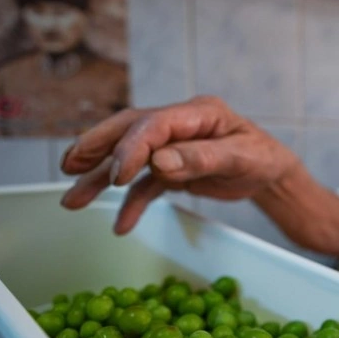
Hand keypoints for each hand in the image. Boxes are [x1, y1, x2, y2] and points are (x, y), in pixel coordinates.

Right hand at [60, 96, 299, 234]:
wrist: (270, 172)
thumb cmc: (262, 158)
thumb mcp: (240, 157)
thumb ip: (201, 159)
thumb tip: (159, 162)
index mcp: (198, 113)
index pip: (155, 124)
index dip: (132, 147)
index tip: (117, 174)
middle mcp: (180, 125)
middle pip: (129, 130)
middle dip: (97, 147)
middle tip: (68, 166)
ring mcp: (173, 146)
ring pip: (130, 158)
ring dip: (101, 178)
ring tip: (73, 199)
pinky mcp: (172, 168)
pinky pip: (146, 185)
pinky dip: (132, 203)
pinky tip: (121, 224)